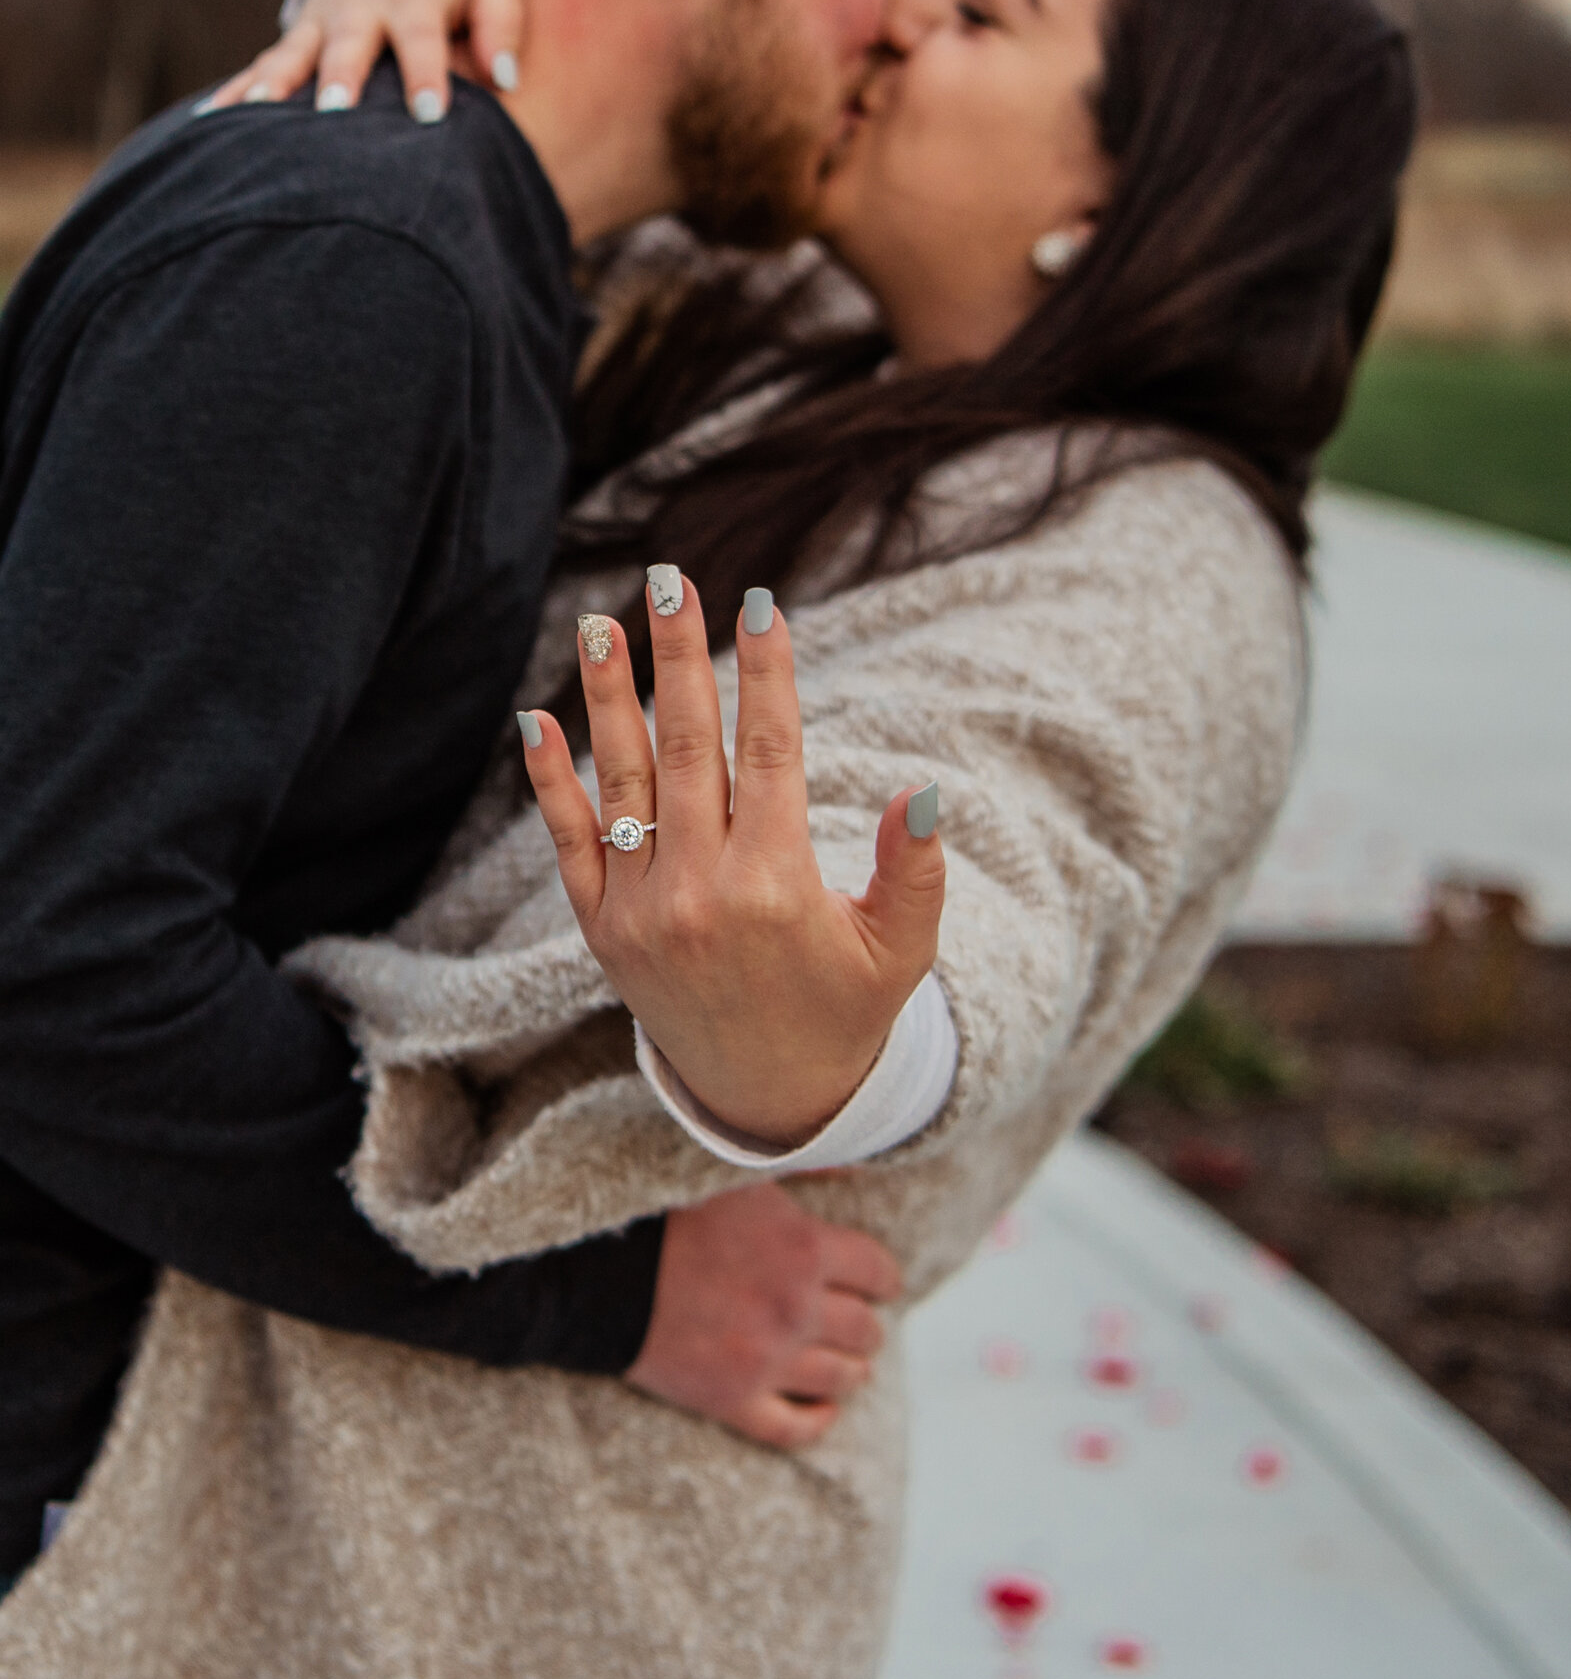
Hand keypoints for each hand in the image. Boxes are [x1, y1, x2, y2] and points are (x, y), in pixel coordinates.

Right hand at [204, 0, 523, 121]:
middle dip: (339, 78)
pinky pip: (261, 67)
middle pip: (348, 46)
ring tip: (257, 114)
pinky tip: (209, 122)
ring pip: (293, 55)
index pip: (423, 40)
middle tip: (334, 114)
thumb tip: (505, 77)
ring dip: (274, 84)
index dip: (425, 75)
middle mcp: (359, 9)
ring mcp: (320, 23)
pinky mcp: (296, 38)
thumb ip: (501, 26)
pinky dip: (236, 92)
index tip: (428, 115)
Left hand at [519, 576, 943, 1146]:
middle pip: (688, 748)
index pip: (770, 753)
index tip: (761, 603)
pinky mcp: (602, 932)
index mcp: (777, 887)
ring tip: (601, 623)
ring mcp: (643, 911)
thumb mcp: (900, 950)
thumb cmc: (846, 1009)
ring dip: (608, 697)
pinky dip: (552, 783)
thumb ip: (915, 872)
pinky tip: (536, 720)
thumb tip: (926, 791)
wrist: (766, 1098)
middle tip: (671, 580)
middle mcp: (701, 893)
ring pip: (623, 782)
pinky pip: (571, 845)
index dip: (767, 673)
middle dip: (681, 658)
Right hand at [626, 1183, 900, 1448]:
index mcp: (805, 1248)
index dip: (883, 1277)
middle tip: (855, 1318)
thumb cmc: (668, 1208)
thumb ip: (805, 1166)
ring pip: (841, 1380)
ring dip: (850, 1369)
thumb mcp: (740, 1172)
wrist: (596, 1270)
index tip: (878, 1280)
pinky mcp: (731, 1400)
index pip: (879, 1273)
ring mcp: (766, 1360)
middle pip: (866, 1330)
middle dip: (865, 1323)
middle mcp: (796, 1308)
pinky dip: (818, 1421)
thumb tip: (856, 1164)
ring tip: (844, 1360)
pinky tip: (823, 1410)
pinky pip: (795, 1428)